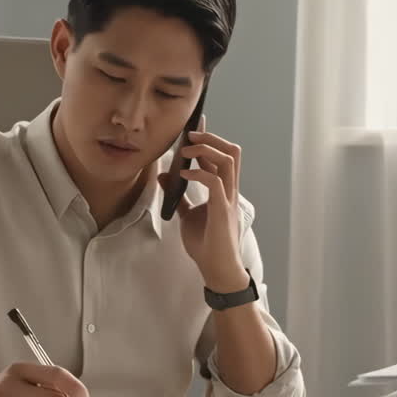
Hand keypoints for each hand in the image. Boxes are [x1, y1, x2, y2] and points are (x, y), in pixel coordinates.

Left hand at [158, 124, 248, 292]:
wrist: (216, 269)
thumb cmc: (206, 244)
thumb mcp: (187, 214)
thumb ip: (179, 195)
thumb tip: (164, 175)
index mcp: (223, 190)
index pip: (222, 155)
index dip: (210, 139)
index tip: (193, 127)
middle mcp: (229, 191)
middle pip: (231, 151)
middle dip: (211, 138)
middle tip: (190, 134)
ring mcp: (228, 200)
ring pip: (228, 160)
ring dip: (206, 150)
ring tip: (186, 151)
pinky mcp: (222, 211)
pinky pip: (215, 182)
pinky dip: (199, 174)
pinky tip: (184, 175)